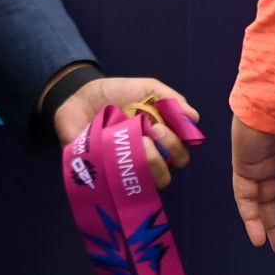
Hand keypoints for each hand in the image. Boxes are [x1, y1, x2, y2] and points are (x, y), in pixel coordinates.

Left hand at [50, 74, 200, 188]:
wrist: (79, 96)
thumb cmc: (116, 94)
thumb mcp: (147, 88)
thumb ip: (171, 100)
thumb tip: (195, 117)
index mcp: (158, 142)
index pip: (180, 155)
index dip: (179, 144)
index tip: (167, 126)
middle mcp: (143, 160)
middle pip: (167, 174)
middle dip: (167, 152)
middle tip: (153, 130)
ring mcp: (124, 170)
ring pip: (147, 184)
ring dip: (149, 164)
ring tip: (139, 142)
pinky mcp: (102, 176)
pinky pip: (117, 186)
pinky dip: (121, 171)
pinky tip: (117, 153)